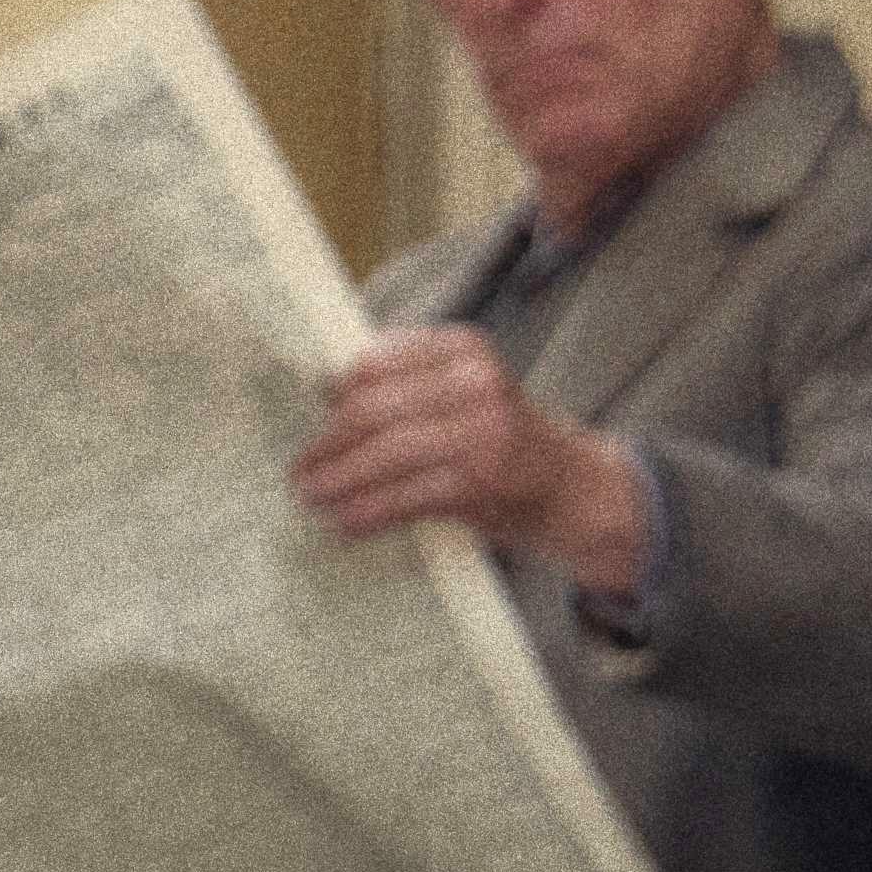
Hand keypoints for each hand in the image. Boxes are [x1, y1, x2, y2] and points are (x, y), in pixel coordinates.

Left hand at [297, 326, 658, 600]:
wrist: (573, 487)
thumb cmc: (500, 439)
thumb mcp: (462, 394)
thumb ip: (406, 386)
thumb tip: (321, 392)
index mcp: (464, 348)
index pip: (376, 363)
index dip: (333, 394)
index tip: (306, 417)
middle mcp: (475, 381)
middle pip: (373, 410)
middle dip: (327, 444)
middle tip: (298, 469)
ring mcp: (482, 430)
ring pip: (384, 454)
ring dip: (338, 481)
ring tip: (310, 497)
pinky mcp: (481, 480)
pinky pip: (405, 496)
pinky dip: (367, 511)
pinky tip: (344, 522)